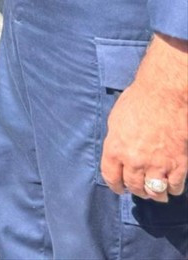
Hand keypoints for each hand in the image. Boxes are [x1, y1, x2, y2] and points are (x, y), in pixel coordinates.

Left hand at [101, 34, 187, 201]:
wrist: (164, 96)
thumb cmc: (137, 102)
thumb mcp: (116, 121)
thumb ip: (116, 141)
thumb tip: (117, 153)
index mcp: (115, 149)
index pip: (111, 177)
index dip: (116, 186)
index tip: (120, 189)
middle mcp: (134, 161)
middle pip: (134, 186)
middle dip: (136, 190)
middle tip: (140, 189)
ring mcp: (157, 165)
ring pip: (154, 192)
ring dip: (155, 194)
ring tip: (156, 191)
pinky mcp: (178, 165)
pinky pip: (174, 187)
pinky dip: (173, 189)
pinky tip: (171, 185)